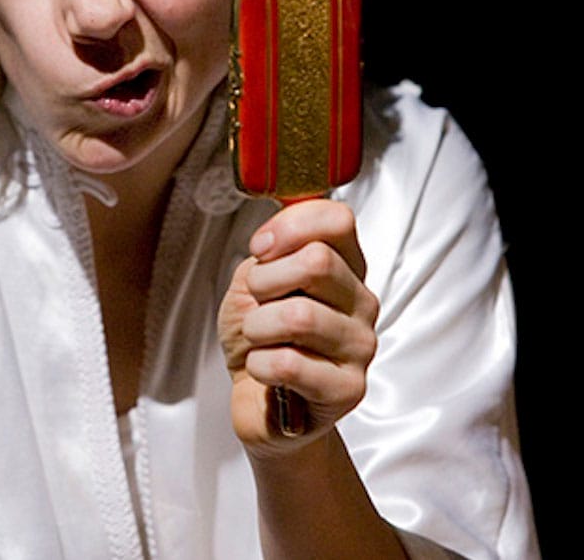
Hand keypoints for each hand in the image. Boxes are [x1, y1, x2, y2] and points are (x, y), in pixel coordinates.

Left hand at [217, 199, 378, 457]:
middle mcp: (361, 302)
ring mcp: (361, 346)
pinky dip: (259, 364)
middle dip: (265, 280)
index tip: (259, 248)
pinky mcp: (349, 389)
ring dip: (257, 326)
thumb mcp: (254, 280)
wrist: (256, 396)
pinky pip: (288, 363)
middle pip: (318, 261)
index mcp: (345, 266)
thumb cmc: (259, 336)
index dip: (289, 227)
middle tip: (257, 302)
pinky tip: (264, 369)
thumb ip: (270, 253)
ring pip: (299, 315)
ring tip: (259, 339)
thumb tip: (272, 241)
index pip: (337, 220)